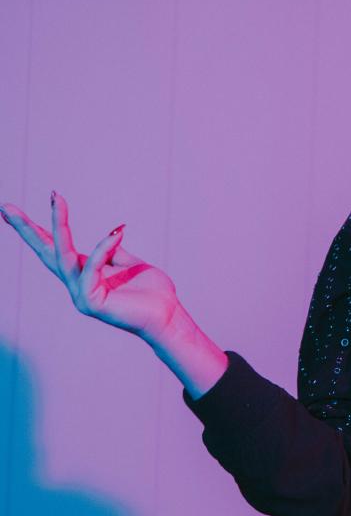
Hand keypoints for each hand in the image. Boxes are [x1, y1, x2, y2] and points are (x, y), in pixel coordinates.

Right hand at [0, 190, 181, 344]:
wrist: (169, 316)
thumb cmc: (152, 292)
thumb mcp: (130, 263)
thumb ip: (113, 251)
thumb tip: (109, 234)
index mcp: (84, 273)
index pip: (54, 248)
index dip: (37, 229)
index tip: (11, 211)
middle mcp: (77, 284)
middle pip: (46, 252)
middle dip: (26, 229)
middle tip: (5, 206)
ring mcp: (81, 295)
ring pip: (63, 255)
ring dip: (59, 224)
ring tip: (56, 198)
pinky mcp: (91, 303)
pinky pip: (91, 268)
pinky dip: (103, 249)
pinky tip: (117, 234)